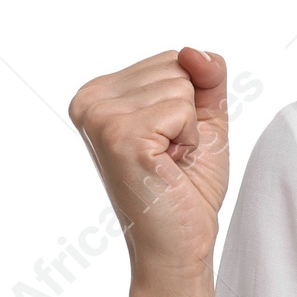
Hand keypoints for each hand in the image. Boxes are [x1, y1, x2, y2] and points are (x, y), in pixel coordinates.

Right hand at [69, 46, 229, 278]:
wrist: (178, 245)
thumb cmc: (188, 187)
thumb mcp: (205, 119)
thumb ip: (206, 77)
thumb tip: (193, 51)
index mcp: (100, 93)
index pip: (172, 59)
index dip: (190, 102)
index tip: (169, 141)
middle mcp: (90, 100)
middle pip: (176, 66)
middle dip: (192, 113)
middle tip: (171, 155)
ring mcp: (100, 117)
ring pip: (183, 86)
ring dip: (191, 129)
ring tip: (168, 162)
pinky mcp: (120, 135)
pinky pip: (184, 110)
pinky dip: (191, 140)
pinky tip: (168, 166)